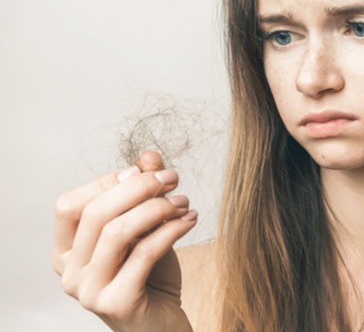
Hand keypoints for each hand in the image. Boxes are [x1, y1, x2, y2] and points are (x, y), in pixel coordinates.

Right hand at [52, 151, 197, 331]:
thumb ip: (142, 192)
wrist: (163, 322)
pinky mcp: (116, 303)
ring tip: (184, 201)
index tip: (144, 171)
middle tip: (173, 178)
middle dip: (139, 188)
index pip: (70, 205)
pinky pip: (144, 253)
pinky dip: (172, 229)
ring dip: (157, 208)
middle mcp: (69, 273)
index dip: (106, 182)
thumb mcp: (144, 228)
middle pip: (96, 214)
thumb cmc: (150, 274)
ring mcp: (88, 291)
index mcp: (66, 252)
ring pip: (117, 232)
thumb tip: (148, 155)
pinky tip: (191, 219)